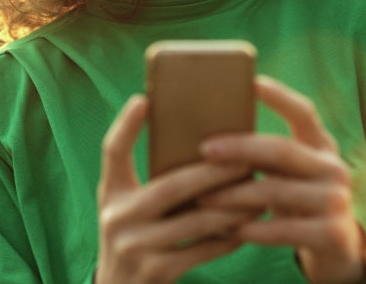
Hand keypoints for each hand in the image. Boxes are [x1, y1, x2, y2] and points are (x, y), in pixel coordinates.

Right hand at [95, 95, 256, 283]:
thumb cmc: (132, 233)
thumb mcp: (126, 203)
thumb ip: (147, 177)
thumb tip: (194, 141)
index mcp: (109, 191)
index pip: (112, 151)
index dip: (125, 124)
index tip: (144, 99)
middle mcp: (117, 217)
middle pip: (170, 187)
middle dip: (212, 172)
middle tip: (245, 158)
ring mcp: (135, 247)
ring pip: (194, 220)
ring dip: (230, 205)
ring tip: (256, 190)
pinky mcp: (156, 272)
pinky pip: (201, 250)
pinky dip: (227, 236)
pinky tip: (247, 224)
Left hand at [198, 76, 365, 283]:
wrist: (338, 249)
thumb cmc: (296, 198)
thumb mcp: (289, 173)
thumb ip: (265, 154)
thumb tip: (208, 137)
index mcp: (321, 145)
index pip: (303, 112)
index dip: (279, 96)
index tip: (251, 82)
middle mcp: (334, 168)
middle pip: (280, 150)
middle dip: (239, 148)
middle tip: (205, 148)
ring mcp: (337, 201)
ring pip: (274, 191)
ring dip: (232, 195)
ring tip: (202, 197)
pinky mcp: (334, 235)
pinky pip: (282, 229)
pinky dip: (250, 229)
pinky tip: (226, 227)